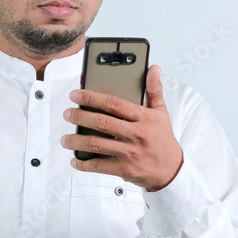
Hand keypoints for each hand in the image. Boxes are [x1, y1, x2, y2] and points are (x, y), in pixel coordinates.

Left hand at [61, 64, 183, 191]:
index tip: (76, 94)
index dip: (92, 97)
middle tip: (67, 114)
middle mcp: (137, 134)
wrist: (172, 169)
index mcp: (144, 118)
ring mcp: (130, 153)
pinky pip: (100, 166)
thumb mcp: (161, 112)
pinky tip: (75, 160)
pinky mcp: (126, 169)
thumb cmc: (163, 138)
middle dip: (80, 117)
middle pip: (102, 123)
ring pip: (97, 144)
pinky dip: (84, 164)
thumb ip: (154, 89)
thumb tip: (154, 68)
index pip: (114, 103)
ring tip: (65, 139)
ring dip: (76, 141)